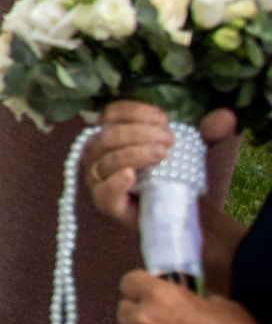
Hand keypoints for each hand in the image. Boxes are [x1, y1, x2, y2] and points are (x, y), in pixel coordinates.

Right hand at [88, 102, 238, 229]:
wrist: (182, 211)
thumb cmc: (177, 175)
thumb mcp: (193, 149)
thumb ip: (208, 132)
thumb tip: (226, 116)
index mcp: (111, 133)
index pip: (111, 114)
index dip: (134, 112)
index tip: (164, 119)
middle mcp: (98, 154)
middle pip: (107, 136)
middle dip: (137, 134)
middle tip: (168, 139)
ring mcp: (98, 179)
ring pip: (106, 161)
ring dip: (133, 154)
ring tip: (160, 154)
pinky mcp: (106, 204)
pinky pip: (104, 191)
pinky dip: (116, 181)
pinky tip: (132, 175)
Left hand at [117, 268, 271, 323]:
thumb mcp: (221, 306)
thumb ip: (194, 298)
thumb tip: (187, 300)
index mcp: (161, 298)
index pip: (129, 282)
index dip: (140, 286)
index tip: (149, 292)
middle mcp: (143, 320)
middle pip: (124, 307)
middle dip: (139, 310)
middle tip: (162, 318)